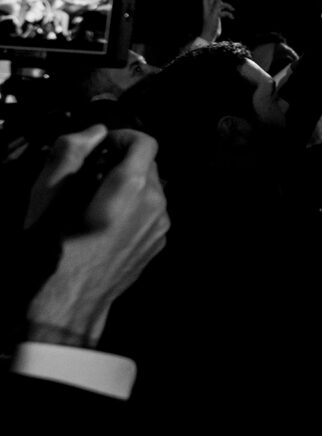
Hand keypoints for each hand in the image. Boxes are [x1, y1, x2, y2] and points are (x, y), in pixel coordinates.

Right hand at [25, 126, 169, 347]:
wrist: (67, 302)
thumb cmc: (53, 249)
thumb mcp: (47, 194)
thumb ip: (71, 151)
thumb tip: (94, 132)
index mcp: (132, 187)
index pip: (146, 142)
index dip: (123, 137)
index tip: (102, 147)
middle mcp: (155, 204)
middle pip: (149, 165)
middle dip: (123, 163)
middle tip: (92, 176)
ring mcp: (160, 226)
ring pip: (151, 189)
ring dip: (128, 186)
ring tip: (95, 202)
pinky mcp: (157, 242)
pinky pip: (151, 212)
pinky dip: (134, 208)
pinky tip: (105, 223)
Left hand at [200, 0, 234, 42]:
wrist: (210, 35)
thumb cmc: (210, 27)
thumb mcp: (213, 16)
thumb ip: (216, 7)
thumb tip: (219, 0)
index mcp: (207, 7)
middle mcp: (210, 8)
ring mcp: (214, 12)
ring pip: (222, 5)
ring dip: (228, 7)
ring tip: (233, 9)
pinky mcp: (218, 17)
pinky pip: (224, 12)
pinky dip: (228, 14)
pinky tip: (232, 17)